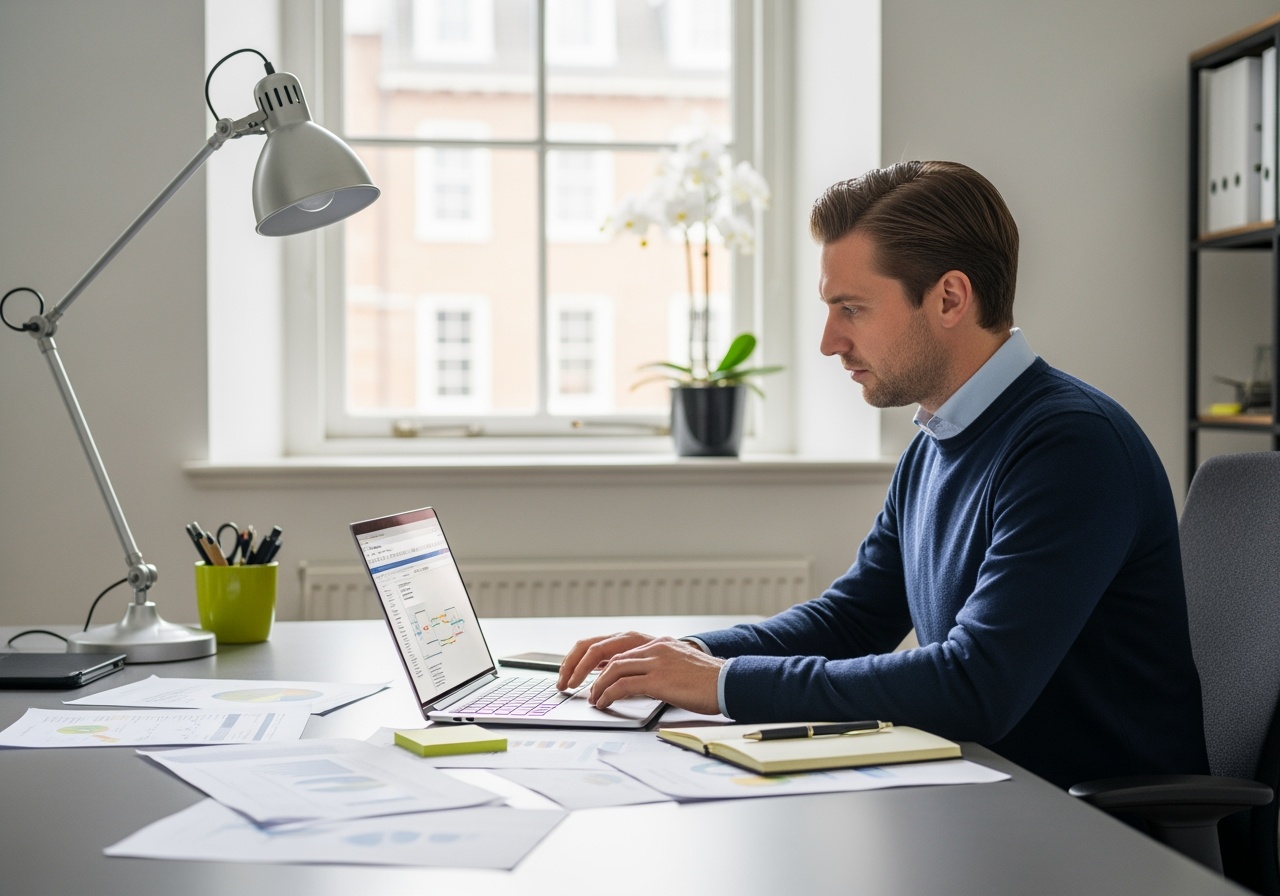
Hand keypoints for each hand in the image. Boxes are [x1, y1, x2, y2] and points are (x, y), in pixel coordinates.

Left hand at [561, 633, 723, 715]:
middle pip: (603, 650)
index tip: (574, 671)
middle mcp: (653, 646)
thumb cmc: (705, 681)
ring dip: (594, 685)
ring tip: (590, 699)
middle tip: (567, 683)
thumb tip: (624, 682)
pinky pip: (624, 684)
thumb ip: (651, 668)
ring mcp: (656, 661)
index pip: (610, 643)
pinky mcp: (660, 679)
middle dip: (579, 666)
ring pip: (612, 667)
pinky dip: (608, 694)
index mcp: (655, 642)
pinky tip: (603, 703)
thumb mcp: (674, 666)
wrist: (730, 683)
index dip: (587, 657)